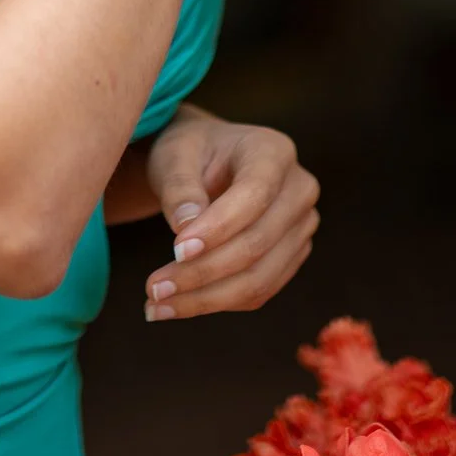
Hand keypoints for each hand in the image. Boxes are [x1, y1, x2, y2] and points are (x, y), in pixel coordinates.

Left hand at [141, 106, 319, 321]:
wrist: (208, 162)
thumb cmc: (191, 152)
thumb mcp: (175, 155)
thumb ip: (180, 187)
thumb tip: (185, 230)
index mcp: (274, 151)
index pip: (254, 195)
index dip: (218, 228)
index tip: (176, 250)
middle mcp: (299, 189)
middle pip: (257, 243)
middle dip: (203, 272)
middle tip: (154, 288)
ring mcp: (300, 226)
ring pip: (260, 278)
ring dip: (206, 298)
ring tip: (157, 304)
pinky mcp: (291, 256)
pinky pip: (259, 291)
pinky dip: (217, 303)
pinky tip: (178, 305)